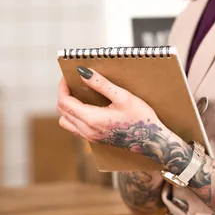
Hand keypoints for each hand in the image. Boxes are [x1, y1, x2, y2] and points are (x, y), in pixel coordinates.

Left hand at [56, 66, 190, 169]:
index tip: (67, 76)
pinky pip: (75, 128)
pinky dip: (74, 116)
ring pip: (66, 121)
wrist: (153, 141)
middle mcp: (87, 131)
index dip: (62, 87)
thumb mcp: (123, 97)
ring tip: (78, 95)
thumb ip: (100, 84)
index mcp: (92, 119)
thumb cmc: (141, 118)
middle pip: (62, 111)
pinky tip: (86, 107)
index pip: (64, 102)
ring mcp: (90, 137)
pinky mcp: (95, 139)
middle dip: (64, 95)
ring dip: (67, 107)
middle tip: (72, 83)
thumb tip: (82, 72)